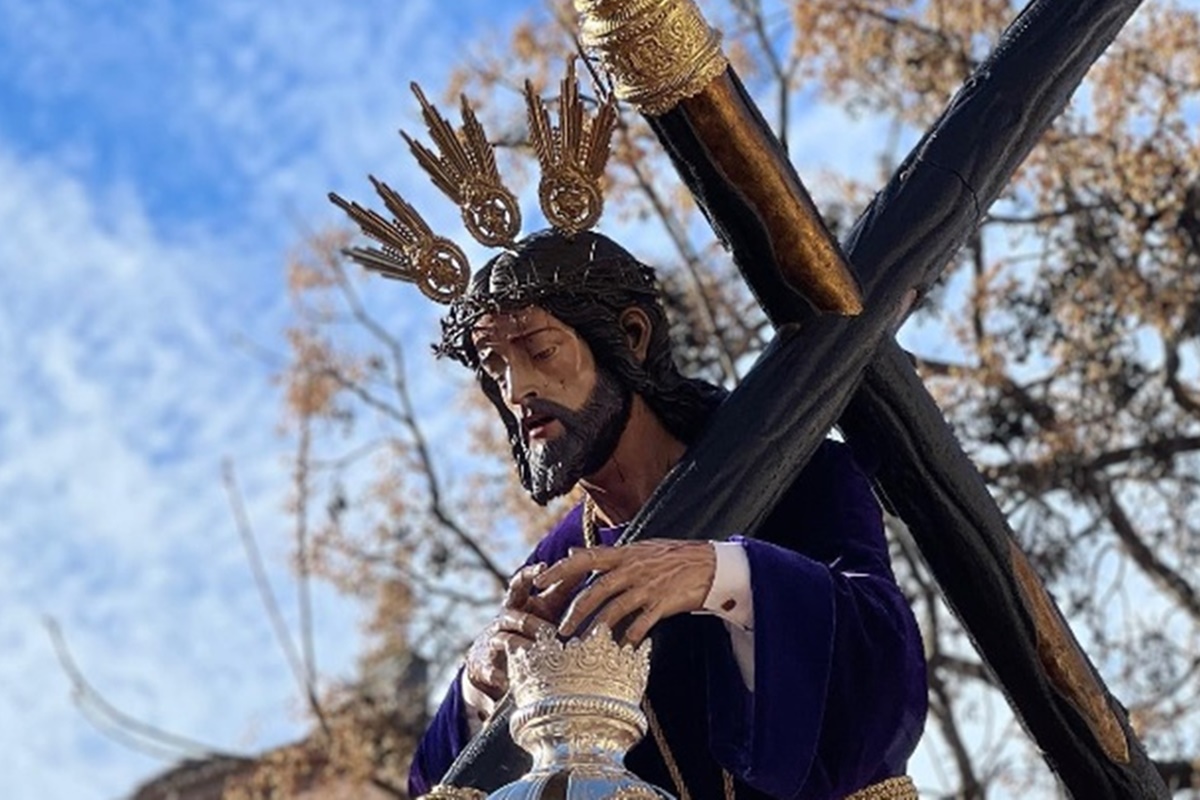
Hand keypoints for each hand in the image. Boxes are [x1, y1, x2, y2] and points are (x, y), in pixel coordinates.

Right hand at [464, 563, 578, 700]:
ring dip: (522, 648)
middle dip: (527, 621)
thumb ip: (560, 590)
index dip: (529, 574)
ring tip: (537, 659)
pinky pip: (491, 671)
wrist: (489, 658)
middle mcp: (504, 620)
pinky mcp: (487, 665)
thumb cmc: (527, 627)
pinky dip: (497, 676)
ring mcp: (494, 642)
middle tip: (548, 631)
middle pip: (511, 614)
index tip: (542, 567)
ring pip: (506, 641)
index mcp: (518, 603)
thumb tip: (585, 563)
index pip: (520, 584)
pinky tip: (504, 682)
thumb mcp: (542, 608)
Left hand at [533, 539, 715, 645]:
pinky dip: (629, 637)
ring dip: (596, 628)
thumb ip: (604, 555)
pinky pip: (641, 623)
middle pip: (595, 590)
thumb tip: (572, 552)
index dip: (560, 570)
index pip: (584, 559)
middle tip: (559, 630)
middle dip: (574, 611)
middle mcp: (632, 568)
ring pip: (614, 608)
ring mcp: (647, 586)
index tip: (538, 581)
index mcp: (623, 554)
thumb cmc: (671, 557)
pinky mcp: (662, 603)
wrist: (709, 564)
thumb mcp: (637, 549)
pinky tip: (621, 649)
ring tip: (583, 644)